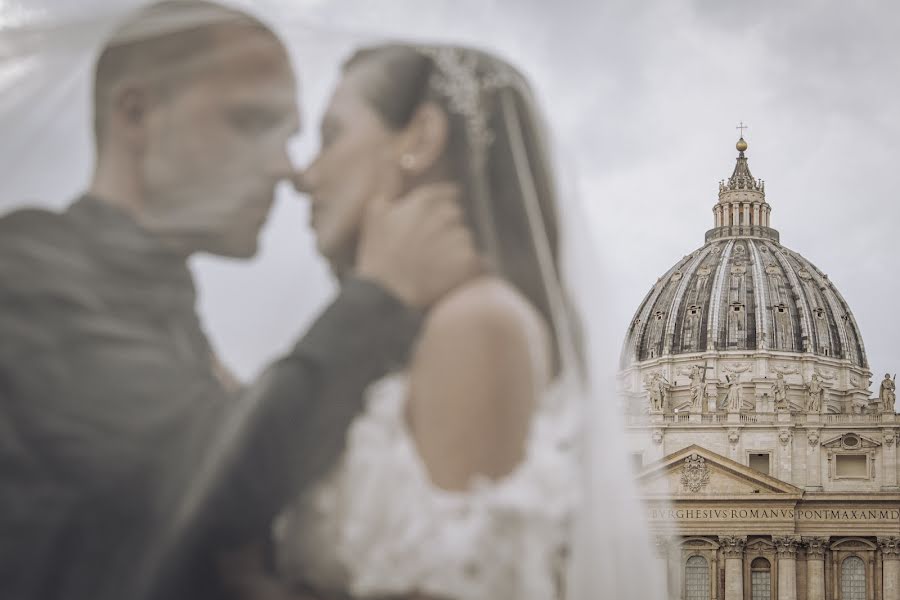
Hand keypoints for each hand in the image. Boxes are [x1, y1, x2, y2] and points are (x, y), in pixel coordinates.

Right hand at [356, 182, 481, 308]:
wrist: (386, 295)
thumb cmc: (378, 258)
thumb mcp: (375, 215)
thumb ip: (390, 186)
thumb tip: (391, 158)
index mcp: (423, 202)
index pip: (449, 194)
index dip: (445, 205)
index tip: (440, 218)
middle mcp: (444, 216)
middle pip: (458, 216)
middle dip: (448, 230)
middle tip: (430, 251)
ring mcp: (459, 238)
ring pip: (466, 238)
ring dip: (456, 250)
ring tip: (434, 267)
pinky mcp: (470, 260)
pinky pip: (478, 260)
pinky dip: (468, 268)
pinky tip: (447, 277)